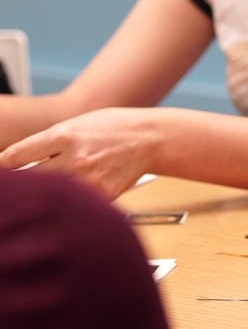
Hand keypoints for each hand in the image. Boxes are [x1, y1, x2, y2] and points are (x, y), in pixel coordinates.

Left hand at [0, 107, 155, 197]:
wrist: (151, 138)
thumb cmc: (113, 128)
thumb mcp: (76, 124)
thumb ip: (45, 143)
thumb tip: (11, 163)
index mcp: (65, 135)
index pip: (16, 156)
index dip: (0, 167)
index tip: (0, 173)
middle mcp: (76, 158)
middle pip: (29, 181)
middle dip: (20, 185)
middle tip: (17, 189)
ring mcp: (90, 179)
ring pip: (51, 196)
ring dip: (44, 196)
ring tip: (51, 191)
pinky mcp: (103, 195)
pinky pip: (76, 204)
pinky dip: (69, 203)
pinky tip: (72, 198)